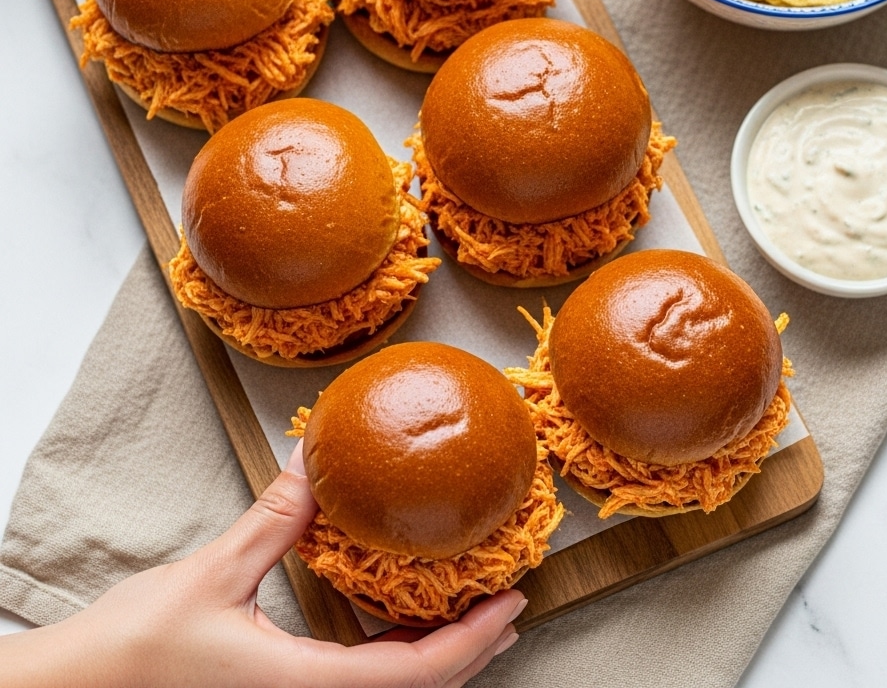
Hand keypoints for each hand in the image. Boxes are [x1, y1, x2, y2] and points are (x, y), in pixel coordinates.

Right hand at [0, 441, 525, 687]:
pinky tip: (401, 632)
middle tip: (511, 605)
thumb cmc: (133, 652)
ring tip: (475, 616)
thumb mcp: (213, 574)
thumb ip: (274, 520)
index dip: (471, 641)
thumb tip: (314, 462)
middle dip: (472, 651)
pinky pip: (358, 687)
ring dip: (440, 659)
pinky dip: (398, 661)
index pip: (413, 676)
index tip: (512, 603)